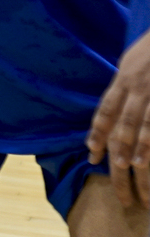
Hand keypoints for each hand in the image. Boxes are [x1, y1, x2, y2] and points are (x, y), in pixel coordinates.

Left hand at [90, 32, 149, 207]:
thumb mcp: (131, 62)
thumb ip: (123, 86)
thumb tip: (112, 112)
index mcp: (124, 78)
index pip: (106, 111)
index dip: (98, 134)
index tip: (92, 155)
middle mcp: (137, 87)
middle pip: (123, 127)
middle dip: (118, 153)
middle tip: (116, 173)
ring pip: (144, 128)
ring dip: (138, 152)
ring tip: (135, 173)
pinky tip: (147, 157)